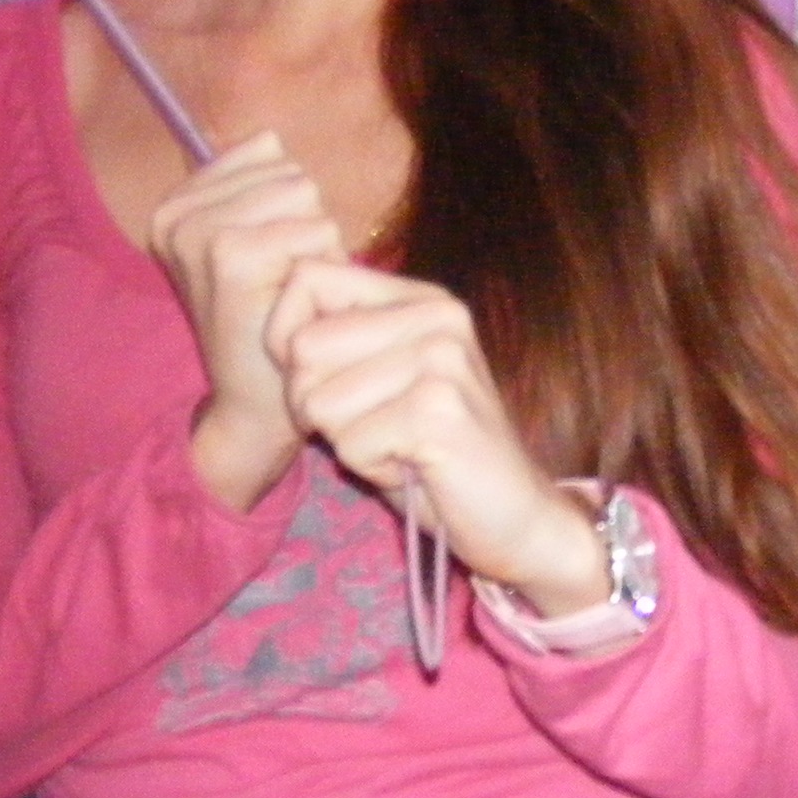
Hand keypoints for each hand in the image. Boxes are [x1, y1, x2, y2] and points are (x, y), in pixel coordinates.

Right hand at [148, 131, 348, 511]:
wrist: (253, 405)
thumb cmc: (266, 321)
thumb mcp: (252, 242)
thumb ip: (257, 185)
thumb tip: (271, 138)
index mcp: (175, 205)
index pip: (266, 150)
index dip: (286, 207)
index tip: (263, 261)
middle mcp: (175, 214)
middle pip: (289, 171)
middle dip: (304, 224)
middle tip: (279, 281)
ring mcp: (199, 234)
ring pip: (305, 196)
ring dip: (316, 247)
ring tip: (288, 291)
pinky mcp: (230, 258)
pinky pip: (314, 230)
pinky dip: (322, 269)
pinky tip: (294, 306)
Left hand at [265, 259, 608, 617]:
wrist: (519, 519)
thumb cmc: (435, 455)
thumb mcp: (382, 381)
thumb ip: (338, 343)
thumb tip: (277, 330)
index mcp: (418, 297)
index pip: (308, 278)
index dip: (287, 336)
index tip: (321, 381)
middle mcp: (435, 316)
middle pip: (303, 347)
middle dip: (314, 403)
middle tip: (369, 429)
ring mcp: (442, 360)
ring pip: (320, 400)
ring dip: (347, 441)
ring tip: (399, 446)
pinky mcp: (441, 412)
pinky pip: (351, 443)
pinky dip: (370, 468)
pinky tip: (415, 467)